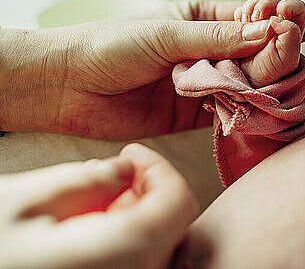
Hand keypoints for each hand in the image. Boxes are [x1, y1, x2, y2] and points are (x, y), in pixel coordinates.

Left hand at [0, 0, 278, 137]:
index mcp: (206, 19)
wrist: (67, 88)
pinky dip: (249, 110)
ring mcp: (208, 82)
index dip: (279, 19)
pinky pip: (235, 110)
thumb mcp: (166, 34)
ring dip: (267, 82)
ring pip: (254, 82)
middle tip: (290, 53)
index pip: (255, 16)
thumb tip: (271, 30)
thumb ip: (218, 38)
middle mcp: (213, 50)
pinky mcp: (199, 114)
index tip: (295, 24)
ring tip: (275, 82)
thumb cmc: (110, 46)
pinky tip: (259, 107)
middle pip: (262, 51)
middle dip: (279, 52)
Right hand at [0, 144, 198, 268]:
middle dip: (146, 191)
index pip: (177, 202)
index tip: (132, 154)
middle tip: (115, 173)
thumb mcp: (20, 203)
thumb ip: (85, 181)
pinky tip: (87, 231)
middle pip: (170, 227)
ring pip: (156, 249)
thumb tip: (123, 172)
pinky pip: (134, 266)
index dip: (159, 168)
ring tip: (93, 202)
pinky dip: (124, 242)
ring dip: (135, 217)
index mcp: (120, 253)